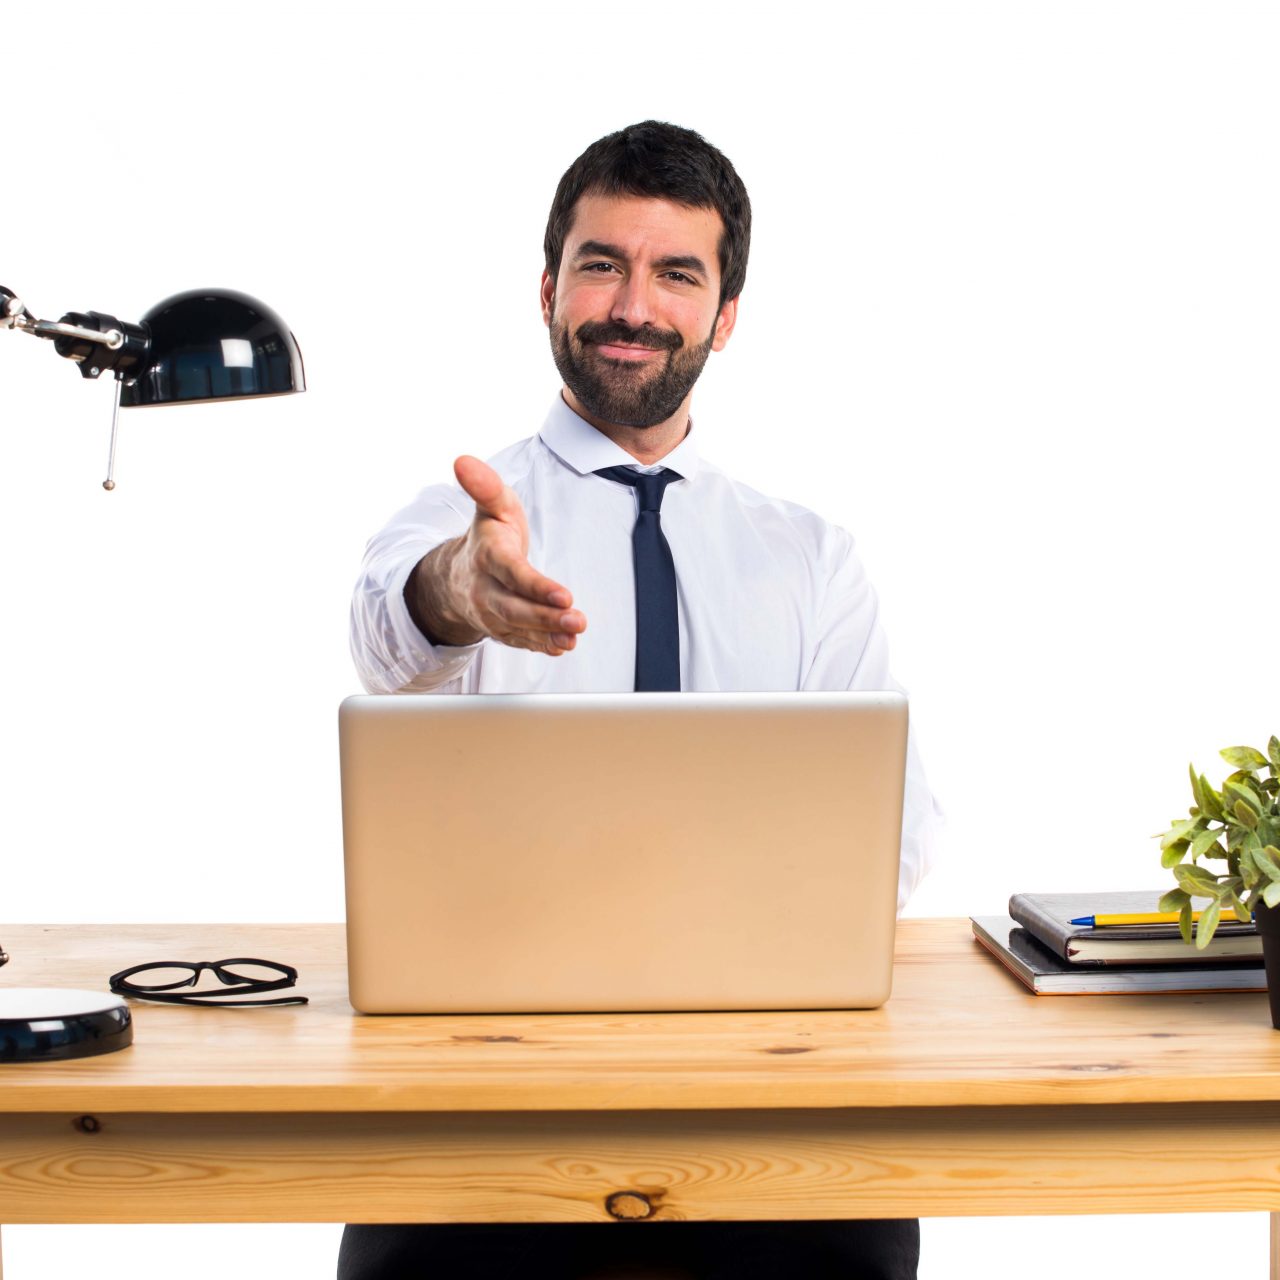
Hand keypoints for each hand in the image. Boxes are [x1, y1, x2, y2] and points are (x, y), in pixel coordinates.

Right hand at [407, 456, 586, 655]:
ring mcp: (491, 614)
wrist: (458, 575)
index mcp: (486, 555)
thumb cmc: (489, 534)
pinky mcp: (501, 630)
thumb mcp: (491, 505)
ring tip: (574, 636)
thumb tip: (463, 461)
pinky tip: (563, 646)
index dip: (536, 586)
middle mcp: (484, 589)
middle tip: (578, 621)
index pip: (511, 573)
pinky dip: (541, 646)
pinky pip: (520, 641)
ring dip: (548, 634)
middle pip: (514, 608)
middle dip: (546, 617)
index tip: (565, 595)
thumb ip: (485, 485)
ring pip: (519, 628)